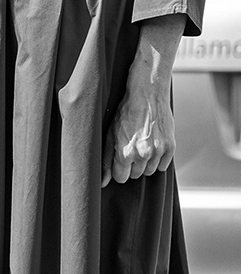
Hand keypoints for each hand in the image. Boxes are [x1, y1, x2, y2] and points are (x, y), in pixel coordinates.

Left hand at [101, 13, 184, 188]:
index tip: (119, 159)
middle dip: (132, 165)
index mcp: (125, 152)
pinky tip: (152, 143)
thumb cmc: (125, 111)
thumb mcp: (110, 133)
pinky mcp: (171, 146)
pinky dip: (158, 158)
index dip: (119, 169)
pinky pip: (163, 166)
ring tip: (141, 143)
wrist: (148, 91)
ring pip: (149, 171)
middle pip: (136, 175)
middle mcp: (143, 154)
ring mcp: (158, 151)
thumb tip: (102, 182)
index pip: (121, 178)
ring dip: (145, 162)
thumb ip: (106, 160)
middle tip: (130, 146)